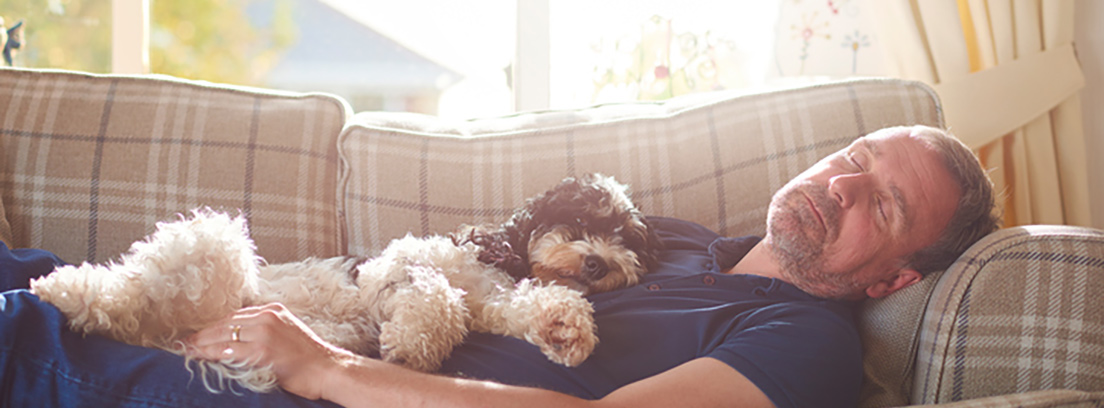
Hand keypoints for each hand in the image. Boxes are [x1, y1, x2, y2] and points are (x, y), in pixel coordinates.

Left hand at [185, 303, 352, 399]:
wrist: (328, 368)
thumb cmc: (309, 358)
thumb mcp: (288, 333)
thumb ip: (266, 331)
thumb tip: (240, 340)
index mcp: (273, 310)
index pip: (234, 316)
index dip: (213, 327)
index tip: (197, 335)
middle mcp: (267, 316)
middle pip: (225, 323)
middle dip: (202, 334)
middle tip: (182, 343)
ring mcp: (264, 332)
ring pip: (223, 336)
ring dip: (201, 344)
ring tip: (186, 351)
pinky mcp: (262, 349)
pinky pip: (229, 350)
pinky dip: (211, 354)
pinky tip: (200, 358)